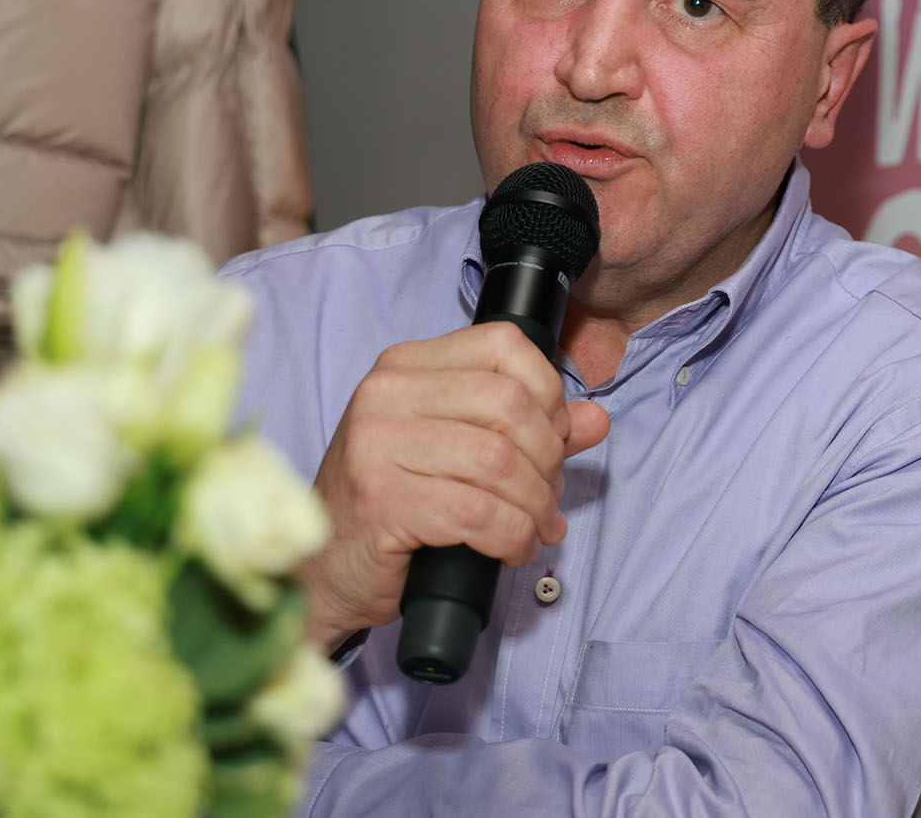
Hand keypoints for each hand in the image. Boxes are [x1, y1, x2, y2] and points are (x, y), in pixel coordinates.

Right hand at [300, 323, 611, 651]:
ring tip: (537, 527)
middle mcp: (385, 394)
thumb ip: (529, 429)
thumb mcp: (459, 452)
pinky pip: (477, 513)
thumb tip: (595, 419)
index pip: (504, 347)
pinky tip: (513, 549)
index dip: (548, 393)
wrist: (324, 572)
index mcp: (406, 367)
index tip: (555, 436)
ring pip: (499, 461)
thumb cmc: (391, 505)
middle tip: (548, 495)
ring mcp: (377, 445)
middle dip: (548, 457)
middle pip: (509, 404)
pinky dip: (512, 536)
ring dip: (535, 504)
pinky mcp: (381, 500)